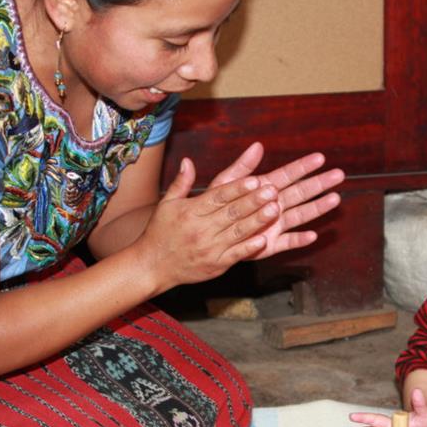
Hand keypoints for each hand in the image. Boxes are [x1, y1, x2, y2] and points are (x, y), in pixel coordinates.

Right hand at [138, 156, 282, 288]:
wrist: (152, 266)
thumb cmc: (160, 232)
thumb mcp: (166, 205)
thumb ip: (180, 183)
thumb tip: (188, 161)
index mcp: (191, 212)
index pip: (218, 197)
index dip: (237, 188)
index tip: (255, 180)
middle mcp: (201, 229)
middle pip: (231, 213)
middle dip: (254, 201)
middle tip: (272, 191)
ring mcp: (210, 248)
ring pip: (237, 232)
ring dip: (257, 221)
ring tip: (275, 210)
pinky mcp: (215, 265)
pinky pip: (235, 255)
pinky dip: (249, 247)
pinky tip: (265, 239)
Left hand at [207, 142, 342, 258]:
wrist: (208, 235)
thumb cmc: (216, 207)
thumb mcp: (225, 184)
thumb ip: (241, 167)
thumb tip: (257, 146)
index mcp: (264, 188)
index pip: (287, 175)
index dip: (303, 167)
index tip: (320, 157)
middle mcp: (274, 206)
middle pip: (300, 193)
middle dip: (319, 184)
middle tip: (338, 174)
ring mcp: (274, 225)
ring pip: (300, 215)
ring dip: (317, 207)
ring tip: (334, 199)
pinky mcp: (270, 245)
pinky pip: (287, 242)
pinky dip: (299, 240)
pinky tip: (313, 235)